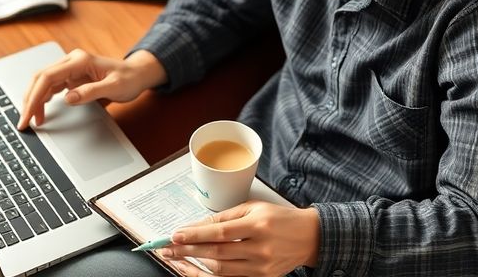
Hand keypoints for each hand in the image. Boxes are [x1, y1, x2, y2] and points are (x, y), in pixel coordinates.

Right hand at [17, 49, 165, 129]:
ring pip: (43, 83)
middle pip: (40, 78)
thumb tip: (68, 98)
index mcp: (80, 60)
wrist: (137, 75)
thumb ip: (91, 92)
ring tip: (32, 120)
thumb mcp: (115, 87)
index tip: (28, 114)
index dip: (35, 96)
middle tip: (24, 122)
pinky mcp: (71, 77)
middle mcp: (71, 61)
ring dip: (34, 101)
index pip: (48, 77)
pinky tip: (41, 112)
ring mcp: (70, 69)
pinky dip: (43, 100)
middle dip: (29, 100)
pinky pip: (50, 87)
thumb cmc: (129, 79)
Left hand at [159, 200, 320, 276]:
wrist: (309, 237)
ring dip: (195, 264)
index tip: (175, 235)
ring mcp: (261, 267)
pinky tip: (196, 268)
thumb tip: (197, 225)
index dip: (195, 235)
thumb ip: (225, 216)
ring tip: (177, 258)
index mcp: (258, 225)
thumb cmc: (280, 219)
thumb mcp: (254, 208)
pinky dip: (210, 274)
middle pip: (217, 253)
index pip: (220, 232)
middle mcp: (260, 248)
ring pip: (221, 270)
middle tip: (167, 248)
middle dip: (188, 251)